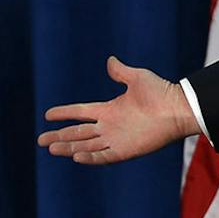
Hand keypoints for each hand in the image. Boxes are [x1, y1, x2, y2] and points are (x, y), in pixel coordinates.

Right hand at [38, 55, 199, 165]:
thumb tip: (110, 61)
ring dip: (68, 147)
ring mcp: (116, 139)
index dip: (64, 113)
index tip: (48, 115)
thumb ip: (121, 72)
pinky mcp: (125, 150)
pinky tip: (75, 156)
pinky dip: (89, 157)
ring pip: (86, 145)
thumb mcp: (137, 77)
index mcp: (110, 109)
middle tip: (40, 140)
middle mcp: (110, 126)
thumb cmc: (161, 92)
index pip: (80, 112)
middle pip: (78, 133)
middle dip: (59, 136)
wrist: (178, 109)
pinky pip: (103, 156)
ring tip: (51, 148)